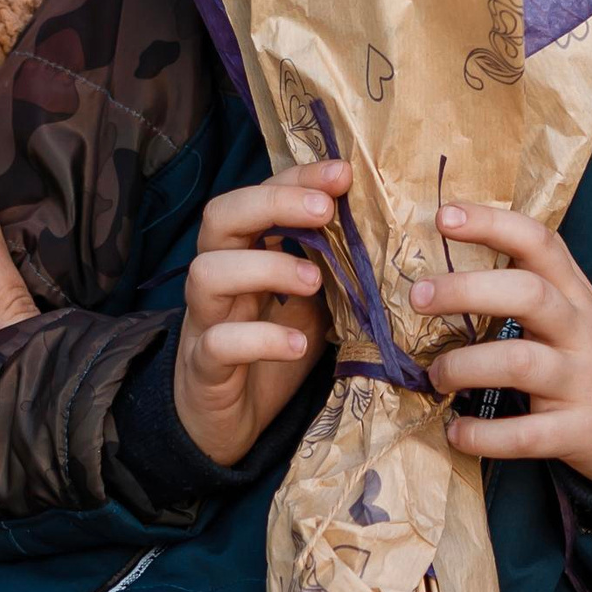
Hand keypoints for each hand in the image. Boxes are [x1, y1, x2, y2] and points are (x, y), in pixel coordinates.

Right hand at [176, 166, 349, 463]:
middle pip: (219, 216)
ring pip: (206, 272)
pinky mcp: (203, 366)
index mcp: (244, 249)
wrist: (230, 419)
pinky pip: (218, 343)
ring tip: (314, 281)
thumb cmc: (273, 344)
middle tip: (325, 211)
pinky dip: (260, 338)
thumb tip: (388, 229)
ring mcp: (204, 319)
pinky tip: (297, 343)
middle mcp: (217, 274)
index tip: (343, 173)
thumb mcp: (310, 299)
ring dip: (265, 267)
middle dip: (273, 203)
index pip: (259, 192)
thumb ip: (332, 264)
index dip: (297, 177)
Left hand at [411, 206, 591, 492]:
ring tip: (436, 376)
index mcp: (576, 296)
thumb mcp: (576, 317)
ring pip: (523, 362)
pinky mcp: (580, 431)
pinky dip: (486, 435)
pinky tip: (457, 432)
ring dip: (467, 366)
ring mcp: (583, 381)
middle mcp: (581, 331)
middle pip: (530, 294)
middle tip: (419, 297)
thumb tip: (444, 279)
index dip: (494, 224)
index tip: (445, 215)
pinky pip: (527, 434)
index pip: (541, 243)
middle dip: (468, 290)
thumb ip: (529, 294)